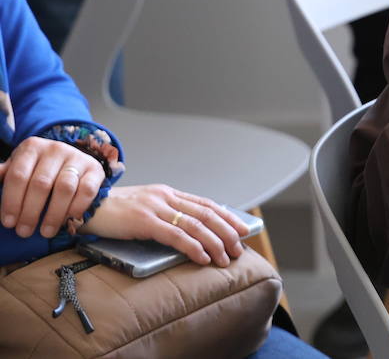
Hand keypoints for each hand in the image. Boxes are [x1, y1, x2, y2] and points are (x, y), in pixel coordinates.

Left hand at [0, 137, 102, 238]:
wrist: (70, 161)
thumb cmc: (37, 169)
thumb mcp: (17, 167)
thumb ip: (3, 175)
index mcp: (32, 147)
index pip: (18, 176)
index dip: (11, 201)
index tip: (8, 223)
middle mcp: (56, 149)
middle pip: (41, 184)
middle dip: (30, 212)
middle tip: (24, 232)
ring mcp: (78, 158)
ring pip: (64, 188)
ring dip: (54, 214)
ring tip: (46, 232)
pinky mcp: (95, 169)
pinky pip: (87, 190)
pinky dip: (76, 208)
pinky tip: (67, 220)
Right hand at [80, 184, 250, 267]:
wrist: (84, 205)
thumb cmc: (113, 212)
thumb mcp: (144, 209)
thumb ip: (165, 215)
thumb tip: (189, 233)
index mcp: (168, 193)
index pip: (206, 204)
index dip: (227, 217)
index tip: (243, 229)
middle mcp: (166, 197)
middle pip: (207, 214)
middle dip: (227, 232)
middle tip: (239, 248)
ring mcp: (155, 208)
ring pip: (195, 225)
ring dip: (215, 242)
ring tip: (226, 257)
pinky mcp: (143, 221)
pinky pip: (175, 235)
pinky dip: (192, 247)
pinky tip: (202, 257)